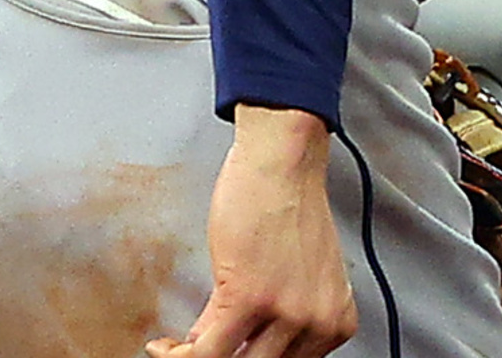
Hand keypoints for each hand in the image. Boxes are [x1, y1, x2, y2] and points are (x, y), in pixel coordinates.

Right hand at [149, 106, 355, 357]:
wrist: (283, 163)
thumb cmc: (289, 205)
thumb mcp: (298, 276)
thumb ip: (275, 319)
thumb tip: (228, 348)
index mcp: (336, 323)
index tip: (224, 355)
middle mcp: (319, 324)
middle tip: (193, 352)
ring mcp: (287, 313)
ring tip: (174, 351)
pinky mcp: (249, 298)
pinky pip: (206, 351)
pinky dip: (177, 354)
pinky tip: (165, 345)